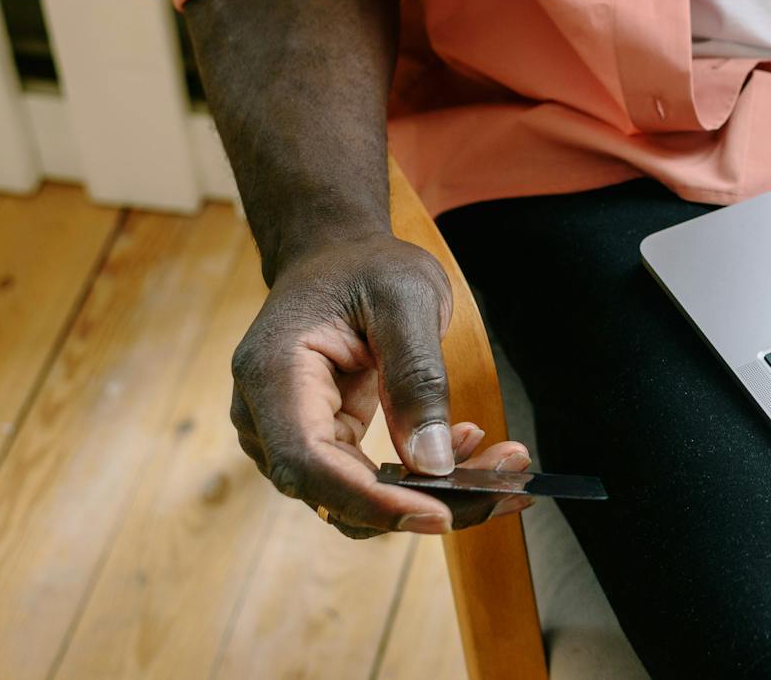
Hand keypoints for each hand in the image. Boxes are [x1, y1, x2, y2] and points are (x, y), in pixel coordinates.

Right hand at [228, 231, 530, 538]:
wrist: (335, 256)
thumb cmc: (366, 267)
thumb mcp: (407, 299)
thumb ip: (417, 377)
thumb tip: (434, 463)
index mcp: (273, 375)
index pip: (309, 462)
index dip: (371, 499)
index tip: (439, 513)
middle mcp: (264, 418)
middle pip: (335, 493)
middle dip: (423, 502)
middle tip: (506, 489)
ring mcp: (286, 436)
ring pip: (354, 499)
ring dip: (431, 495)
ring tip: (502, 463)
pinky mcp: (319, 444)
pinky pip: (366, 482)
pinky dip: (421, 478)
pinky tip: (469, 443)